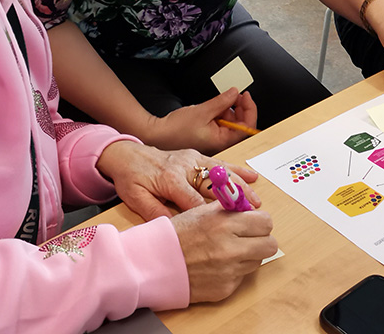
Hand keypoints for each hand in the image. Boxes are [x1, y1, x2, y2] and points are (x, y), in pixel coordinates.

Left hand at [96, 141, 261, 220]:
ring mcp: (193, 159)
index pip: (194, 201)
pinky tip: (252, 176)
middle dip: (235, 200)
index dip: (210, 216)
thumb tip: (174, 229)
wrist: (127, 154)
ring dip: (241, 186)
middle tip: (252, 214)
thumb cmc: (132, 178)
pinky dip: (237, 170)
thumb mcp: (136, 198)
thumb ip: (154, 212)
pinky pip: (221, 163)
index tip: (226, 229)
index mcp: (171, 179)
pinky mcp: (197, 156)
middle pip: (215, 185)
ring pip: (223, 173)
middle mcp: (186, 167)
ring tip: (256, 200)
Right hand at [147, 88, 257, 154]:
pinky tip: (212, 108)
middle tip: (234, 94)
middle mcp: (221, 142)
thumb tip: (235, 93)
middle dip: (239, 108)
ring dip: (228, 110)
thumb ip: (222, 101)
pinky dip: (220, 113)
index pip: (247, 127)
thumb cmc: (176, 129)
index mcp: (222, 140)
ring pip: (230, 122)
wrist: (158, 134)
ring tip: (218, 101)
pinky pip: (221, 123)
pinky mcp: (209, 135)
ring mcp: (215, 139)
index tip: (245, 96)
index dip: (250, 109)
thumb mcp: (202, 111)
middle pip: (241, 124)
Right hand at [170, 202, 276, 302]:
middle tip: (249, 237)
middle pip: (270, 244)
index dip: (260, 222)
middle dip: (261, 239)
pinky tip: (217, 265)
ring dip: (248, 255)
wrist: (156, 263)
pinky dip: (234, 270)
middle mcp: (231, 248)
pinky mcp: (226, 288)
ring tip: (228, 250)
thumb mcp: (202, 211)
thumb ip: (229, 209)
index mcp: (225, 224)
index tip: (253, 222)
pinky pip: (242, 277)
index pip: (266, 222)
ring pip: (258, 261)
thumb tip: (250, 208)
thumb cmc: (177, 234)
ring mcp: (229, 271)